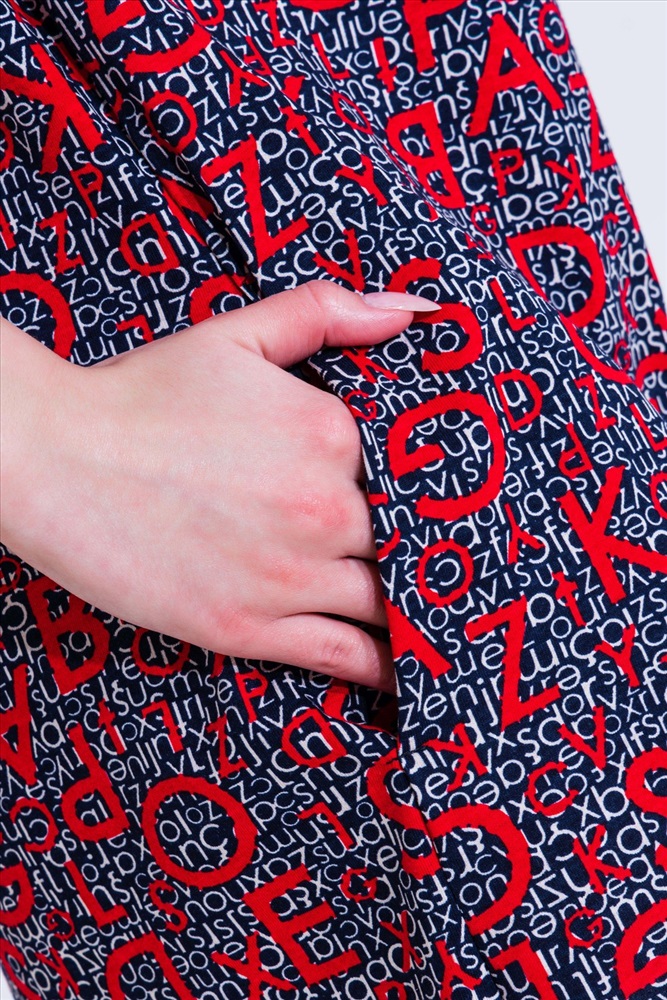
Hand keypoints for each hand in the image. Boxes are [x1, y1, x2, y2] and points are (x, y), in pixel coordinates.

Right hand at [1, 281, 435, 691]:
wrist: (54, 460)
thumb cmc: (142, 396)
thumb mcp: (236, 336)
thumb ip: (326, 312)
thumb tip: (415, 309)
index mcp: (332, 434)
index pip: (410, 476)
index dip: (424, 495)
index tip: (436, 510)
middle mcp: (325, 508)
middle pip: (406, 544)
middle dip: (421, 555)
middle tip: (443, 570)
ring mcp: (289, 576)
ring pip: (386, 605)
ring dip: (414, 614)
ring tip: (437, 625)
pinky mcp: (247, 629)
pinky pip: (345, 657)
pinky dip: (383, 668)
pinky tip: (404, 674)